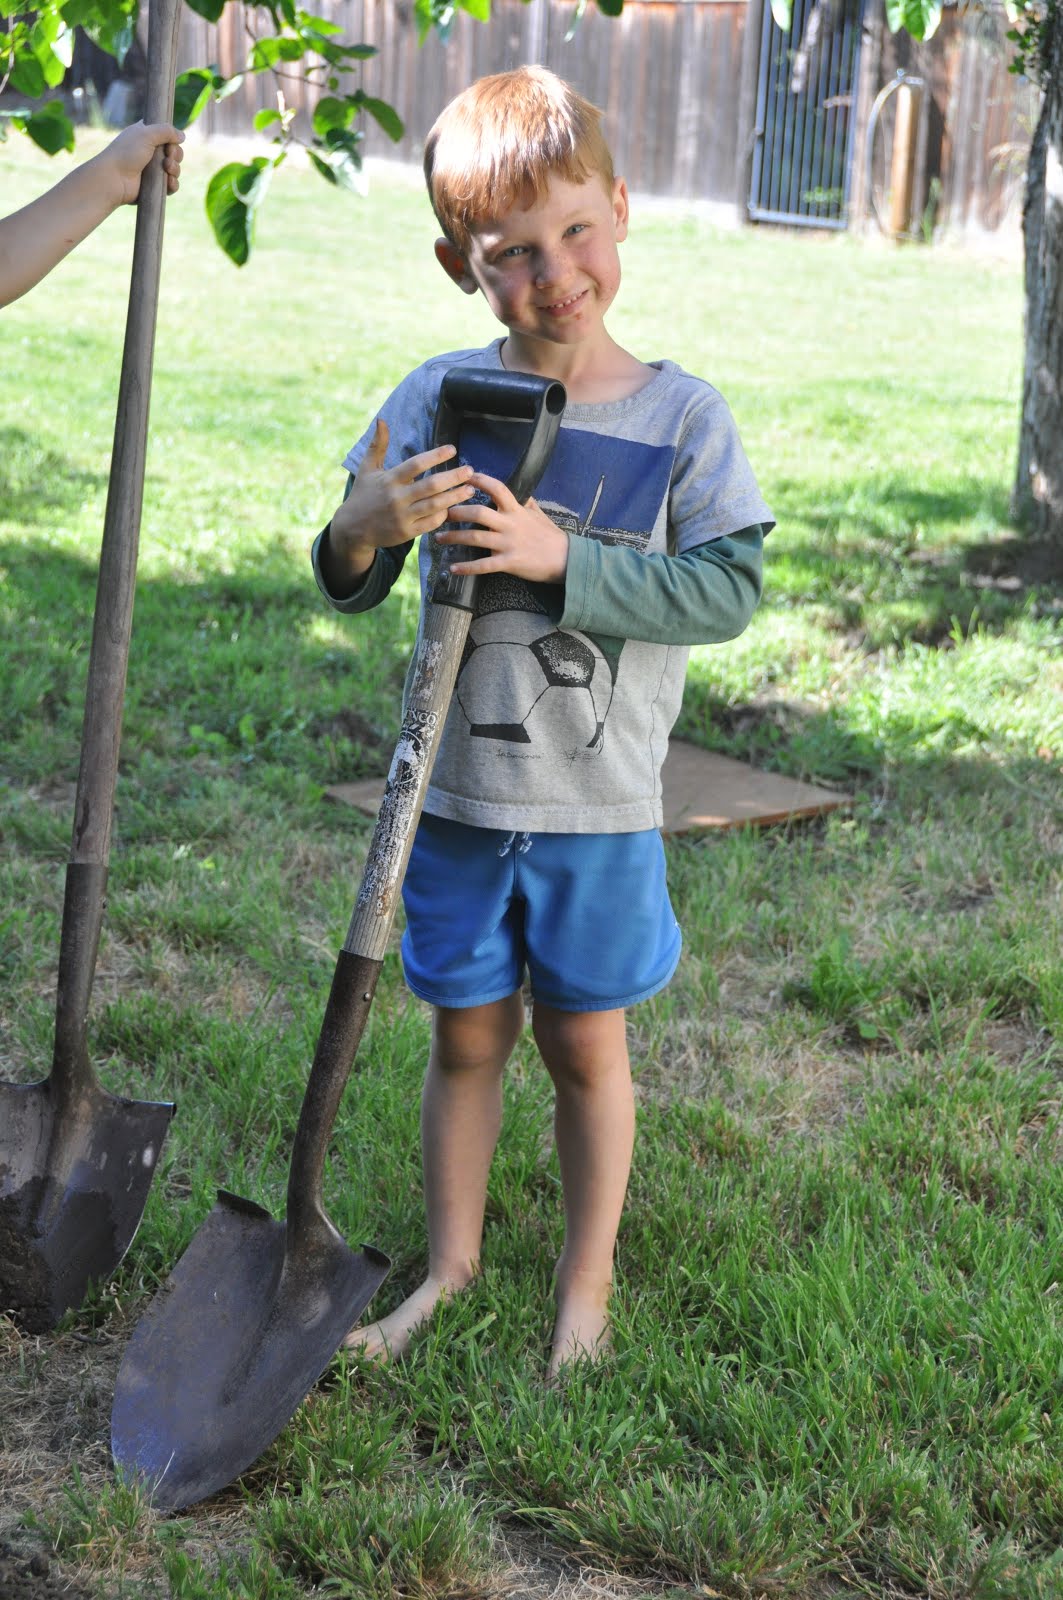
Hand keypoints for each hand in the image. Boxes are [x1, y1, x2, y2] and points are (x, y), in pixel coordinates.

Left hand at [99, 121, 184, 204]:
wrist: (115, 178)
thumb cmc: (127, 152)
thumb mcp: (147, 134)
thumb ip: (166, 131)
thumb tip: (183, 136)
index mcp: (146, 136)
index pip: (167, 135)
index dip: (172, 139)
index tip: (169, 142)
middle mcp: (150, 152)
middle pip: (174, 152)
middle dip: (176, 155)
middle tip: (168, 156)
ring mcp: (153, 170)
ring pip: (174, 169)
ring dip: (175, 169)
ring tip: (167, 169)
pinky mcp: (155, 186)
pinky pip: (171, 185)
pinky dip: (173, 184)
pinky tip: (169, 182)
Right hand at [330, 418, 476, 557]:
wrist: (352, 529)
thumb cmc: (363, 495)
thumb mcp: (367, 469)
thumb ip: (378, 445)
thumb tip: (382, 420)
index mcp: (389, 479)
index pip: (416, 464)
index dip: (436, 456)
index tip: (452, 449)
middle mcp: (397, 498)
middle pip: (431, 486)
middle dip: (453, 477)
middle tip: (470, 470)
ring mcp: (402, 517)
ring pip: (435, 505)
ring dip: (455, 497)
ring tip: (470, 489)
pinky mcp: (407, 533)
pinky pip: (431, 523)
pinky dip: (443, 515)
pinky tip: (453, 507)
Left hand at [438, 471, 569, 583]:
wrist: (566, 560)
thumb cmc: (551, 536)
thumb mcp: (539, 514)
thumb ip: (526, 503)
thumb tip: (521, 492)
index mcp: (517, 510)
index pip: (497, 488)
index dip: (480, 480)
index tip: (464, 476)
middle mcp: (510, 524)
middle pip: (478, 513)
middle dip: (457, 512)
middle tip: (441, 512)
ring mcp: (508, 544)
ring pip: (475, 538)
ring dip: (454, 538)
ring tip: (438, 538)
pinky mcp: (509, 563)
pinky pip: (483, 566)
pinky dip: (466, 568)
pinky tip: (452, 568)